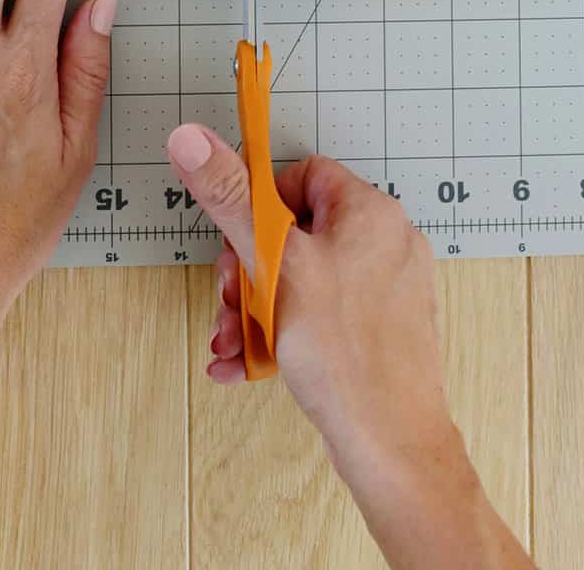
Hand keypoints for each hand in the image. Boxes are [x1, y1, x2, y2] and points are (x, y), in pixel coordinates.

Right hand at [166, 126, 452, 474]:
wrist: (392, 445)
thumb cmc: (345, 354)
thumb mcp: (276, 265)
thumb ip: (231, 200)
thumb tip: (192, 139)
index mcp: (369, 211)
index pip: (303, 177)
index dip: (260, 204)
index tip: (235, 238)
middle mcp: (384, 242)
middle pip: (296, 234)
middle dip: (248, 272)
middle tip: (228, 300)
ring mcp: (385, 290)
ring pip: (302, 281)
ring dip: (255, 310)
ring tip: (231, 343)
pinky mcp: (379, 330)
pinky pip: (320, 316)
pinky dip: (282, 334)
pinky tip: (245, 364)